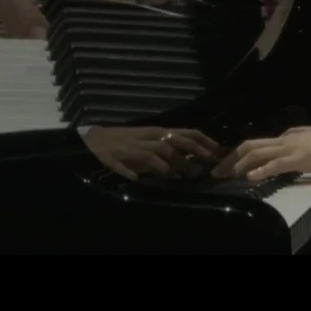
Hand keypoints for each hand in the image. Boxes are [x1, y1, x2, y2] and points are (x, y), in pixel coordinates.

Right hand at [82, 126, 221, 179]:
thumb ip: (169, 152)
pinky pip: (130, 163)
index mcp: (159, 132)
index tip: (218, 152)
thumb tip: (193, 164)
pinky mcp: (116, 155)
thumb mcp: (149, 145)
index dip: (204, 141)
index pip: (187, 132)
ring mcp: (133, 145)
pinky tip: (143, 179)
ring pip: (157, 152)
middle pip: (176, 140)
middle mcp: (149, 136)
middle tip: (207, 166)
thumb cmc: (125, 144)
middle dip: (194, 152)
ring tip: (183, 176)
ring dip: (172, 164)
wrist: (92, 141)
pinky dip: (140, 170)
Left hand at [211, 123, 310, 180]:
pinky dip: (261, 169)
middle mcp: (288, 138)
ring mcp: (293, 147)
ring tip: (225, 175)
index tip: (229, 164)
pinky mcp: (301, 158)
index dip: (242, 154)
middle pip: (252, 145)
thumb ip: (303, 148)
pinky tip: (250, 177)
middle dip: (231, 158)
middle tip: (217, 171)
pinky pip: (276, 164)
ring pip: (258, 152)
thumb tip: (294, 155)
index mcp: (292, 135)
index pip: (260, 143)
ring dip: (238, 164)